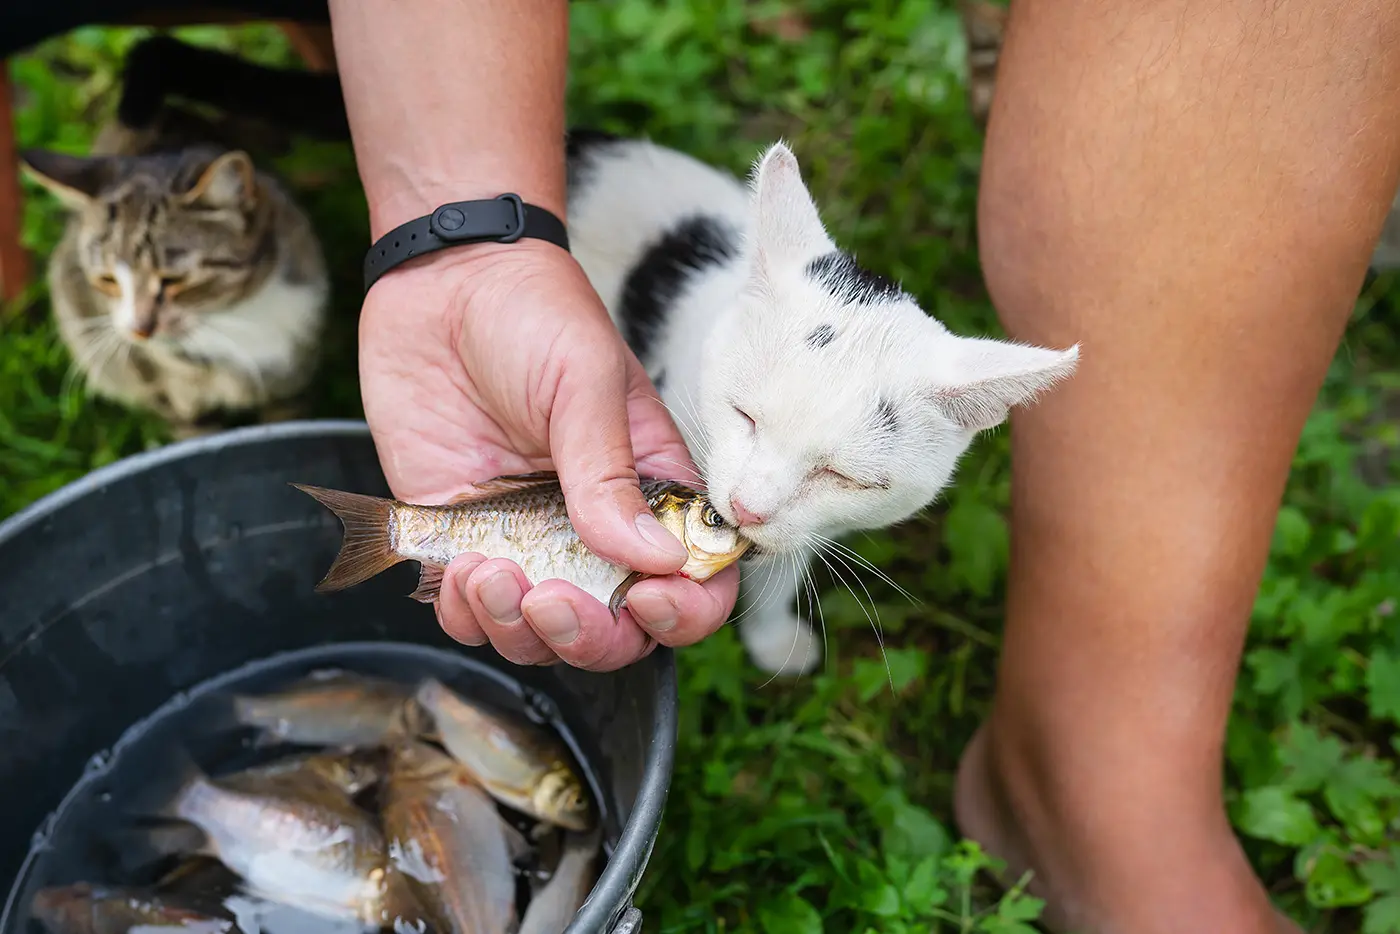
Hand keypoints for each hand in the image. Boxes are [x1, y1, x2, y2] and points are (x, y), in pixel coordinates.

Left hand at [358, 241, 739, 669]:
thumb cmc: (532, 313)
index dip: (684, 610)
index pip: (694, 578)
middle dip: (588, 635)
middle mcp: (595, 527)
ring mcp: (527, 538)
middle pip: (617, 628)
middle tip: (549, 598)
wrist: (442, 279)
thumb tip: (657, 561)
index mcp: (652, 489)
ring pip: (539, 635)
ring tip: (488, 574)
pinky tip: (458, 572)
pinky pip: (468, 612)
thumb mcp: (586, 383)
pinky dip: (464, 615)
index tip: (646, 597)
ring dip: (518, 630)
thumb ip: (612, 475)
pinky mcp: (461, 537)